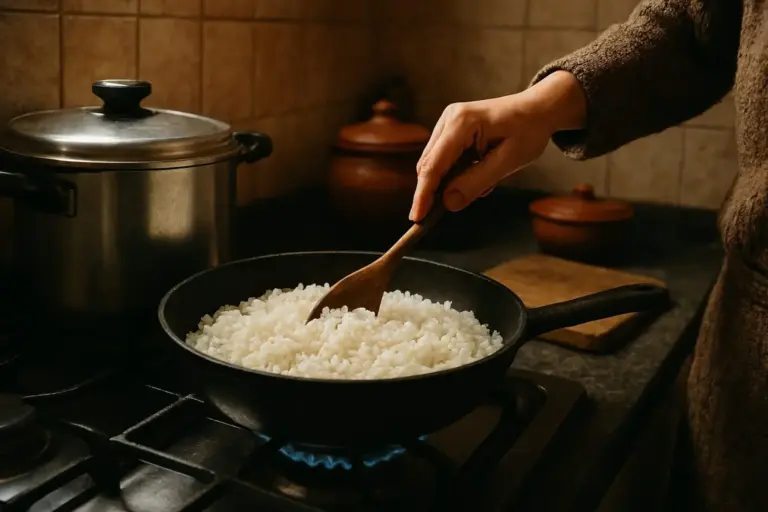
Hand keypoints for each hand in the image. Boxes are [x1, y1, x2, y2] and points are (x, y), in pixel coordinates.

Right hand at [409, 71, 586, 221]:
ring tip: (484, 185)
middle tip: (446, 214)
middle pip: (428, 164)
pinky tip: (480, 174)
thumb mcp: (508, 161)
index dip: (424, 194)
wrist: (537, 109)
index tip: (417, 218)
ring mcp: (448, 122)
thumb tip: (448, 203)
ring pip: (434, 163)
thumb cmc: (528, 131)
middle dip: (433, 191)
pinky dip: (455, 173)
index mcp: (462, 122)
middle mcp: (449, 118)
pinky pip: (444, 158)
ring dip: (449, 182)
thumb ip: (476, 182)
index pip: (434, 165)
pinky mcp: (451, 129)